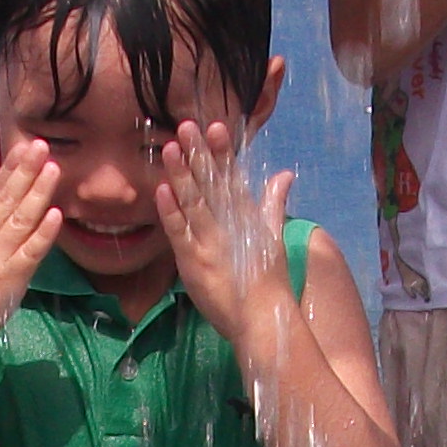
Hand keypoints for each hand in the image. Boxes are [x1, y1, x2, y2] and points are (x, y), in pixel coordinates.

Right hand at [0, 140, 67, 359]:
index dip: (7, 170)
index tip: (23, 148)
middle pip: (7, 200)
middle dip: (25, 172)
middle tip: (42, 146)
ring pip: (21, 221)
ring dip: (39, 194)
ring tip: (54, 169)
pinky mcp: (9, 281)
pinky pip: (30, 254)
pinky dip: (43, 234)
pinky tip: (56, 215)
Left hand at [153, 120, 297, 346]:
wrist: (263, 320)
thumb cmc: (269, 283)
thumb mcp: (274, 237)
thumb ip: (274, 203)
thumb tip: (285, 175)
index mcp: (247, 217)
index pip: (233, 178)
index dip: (224, 152)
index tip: (216, 126)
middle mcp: (229, 226)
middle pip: (211, 184)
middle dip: (198, 154)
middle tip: (185, 125)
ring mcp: (210, 244)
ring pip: (193, 203)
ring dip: (181, 174)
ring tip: (171, 148)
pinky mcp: (195, 263)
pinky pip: (180, 233)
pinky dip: (171, 212)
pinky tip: (162, 189)